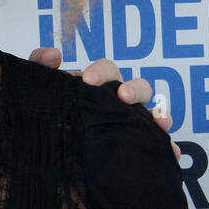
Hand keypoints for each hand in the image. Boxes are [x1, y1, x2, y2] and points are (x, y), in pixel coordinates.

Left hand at [29, 47, 179, 159]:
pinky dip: (167, 146)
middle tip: (122, 97)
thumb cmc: (47, 110)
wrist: (46, 150)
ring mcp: (129, 122)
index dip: (102, 72)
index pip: (107, 71)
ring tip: (160, 122)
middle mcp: (117, 101)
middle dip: (134, 90)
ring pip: (153, 113)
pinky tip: (170, 153)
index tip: (89, 80)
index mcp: (97, 86)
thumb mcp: (38, 89)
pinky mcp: (135, 145)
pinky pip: (157, 143)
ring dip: (161, 114)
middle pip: (136, 88)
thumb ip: (39, 65)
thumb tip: (54, 54)